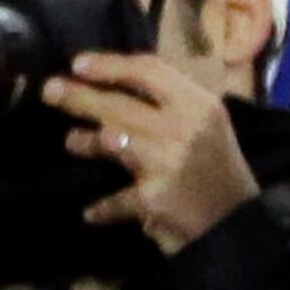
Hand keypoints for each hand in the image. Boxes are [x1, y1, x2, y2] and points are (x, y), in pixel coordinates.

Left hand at [48, 51, 257, 253]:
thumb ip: (170, 104)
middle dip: (79, 97)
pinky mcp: (153, 199)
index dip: (110, 65)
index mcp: (199, 105)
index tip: (78, 63)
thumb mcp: (206, 127)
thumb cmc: (219, 172)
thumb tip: (115, 83)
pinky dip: (102, 208)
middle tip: (49, 90)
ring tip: (73, 141)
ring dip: (84, 141)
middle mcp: (183, 128)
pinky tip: (90, 213)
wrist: (239, 226)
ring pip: (111, 140)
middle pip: (120, 105)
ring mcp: (167, 162)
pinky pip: (115, 200)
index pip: (150, 71)